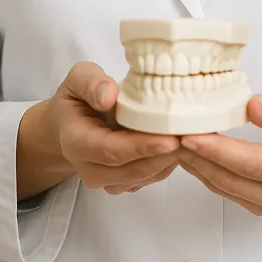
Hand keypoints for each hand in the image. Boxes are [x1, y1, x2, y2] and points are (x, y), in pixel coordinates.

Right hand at [46, 62, 180, 194]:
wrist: (68, 124)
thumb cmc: (77, 98)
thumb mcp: (78, 79)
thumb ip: (91, 82)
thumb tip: (109, 96)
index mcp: (76, 142)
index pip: (111, 150)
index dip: (142, 147)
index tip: (170, 139)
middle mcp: (89, 168)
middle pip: (131, 169)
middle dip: (164, 156)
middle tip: (192, 137)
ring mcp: (106, 179)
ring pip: (143, 176)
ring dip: (169, 160)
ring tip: (191, 137)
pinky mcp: (121, 182)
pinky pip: (148, 178)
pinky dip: (167, 163)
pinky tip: (180, 143)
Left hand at [177, 88, 261, 216]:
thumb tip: (252, 108)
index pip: (247, 162)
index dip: (215, 149)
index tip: (188, 134)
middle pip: (228, 178)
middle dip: (196, 156)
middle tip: (168, 132)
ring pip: (223, 187)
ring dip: (196, 164)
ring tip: (172, 138)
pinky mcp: (261, 202)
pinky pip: (226, 189)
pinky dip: (206, 170)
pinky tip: (191, 151)